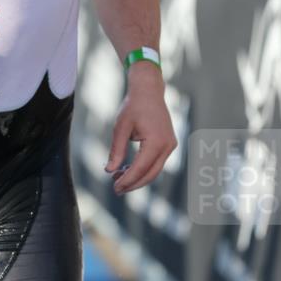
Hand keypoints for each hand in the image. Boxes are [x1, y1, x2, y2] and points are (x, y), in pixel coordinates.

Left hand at [105, 63, 176, 194]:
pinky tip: (127, 169)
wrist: (149, 91)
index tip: (115, 187)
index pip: (140, 168)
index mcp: (156, 141)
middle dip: (133, 184)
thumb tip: (109, 171)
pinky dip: (143, 169)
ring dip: (137, 177)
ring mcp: (170, 145)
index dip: (127, 180)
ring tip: (118, 177)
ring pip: (154, 170)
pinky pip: (156, 162)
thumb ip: (116, 150)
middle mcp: (167, 146)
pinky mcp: (169, 144)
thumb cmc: (133, 106)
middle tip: (116, 189)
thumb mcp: (120, 128)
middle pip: (151, 174)